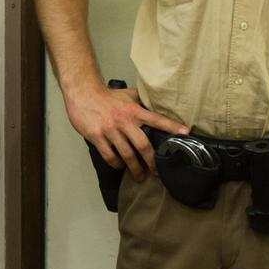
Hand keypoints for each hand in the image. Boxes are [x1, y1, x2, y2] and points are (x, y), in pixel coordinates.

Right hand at [64, 80, 187, 178]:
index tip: (186, 133)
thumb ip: (140, 101)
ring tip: (139, 176)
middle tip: (157, 173)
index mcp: (134, 111)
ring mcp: (110, 130)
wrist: (82, 93)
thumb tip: (156, 104)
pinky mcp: (97, 136)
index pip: (157, 119)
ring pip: (127, 154)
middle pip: (143, 146)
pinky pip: (109, 155)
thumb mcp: (126, 95)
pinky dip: (116, 163)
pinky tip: (119, 165)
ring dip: (135, 168)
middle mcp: (124, 121)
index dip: (172, 126)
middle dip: (152, 163)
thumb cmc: (105, 95)